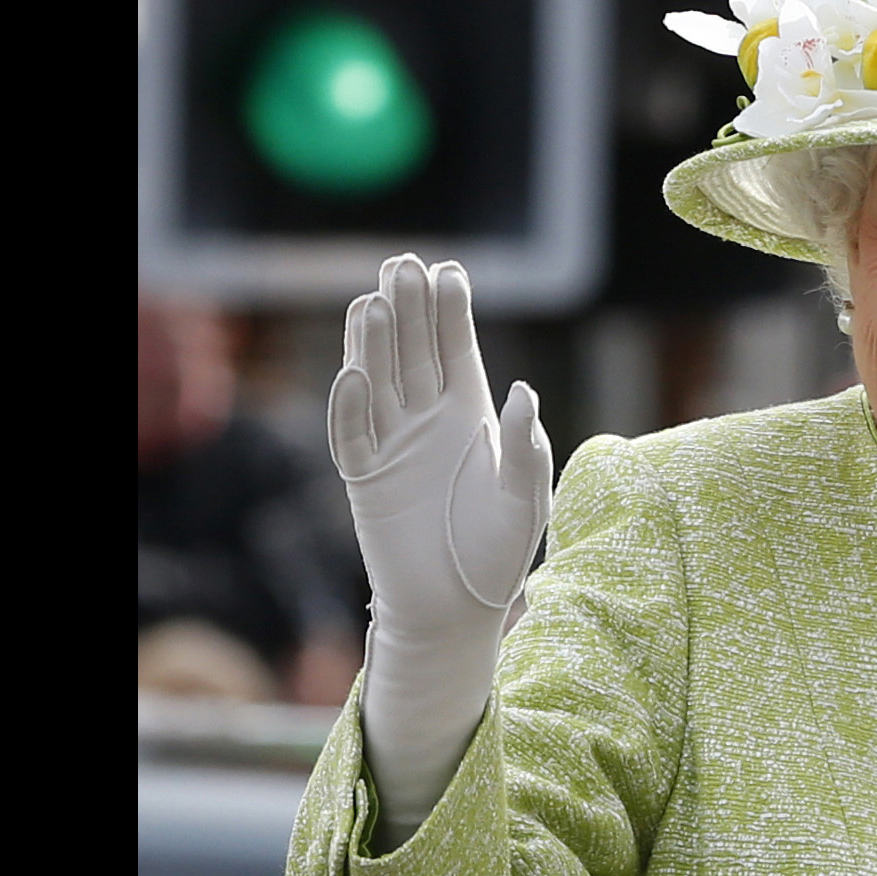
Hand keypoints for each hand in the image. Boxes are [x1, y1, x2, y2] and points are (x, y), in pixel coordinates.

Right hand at [329, 255, 553, 645]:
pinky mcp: (364, 478)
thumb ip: (526, 447)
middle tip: (403, 265)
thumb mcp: (526, 499)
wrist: (455, 610)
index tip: (449, 271)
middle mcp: (427, 420)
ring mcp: (392, 445)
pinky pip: (352, 435)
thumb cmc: (498, 553)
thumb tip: (525, 391)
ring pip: (377, 382)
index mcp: (470, 415)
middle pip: (413, 353)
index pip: (456, 350)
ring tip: (376, 301)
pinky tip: (353, 371)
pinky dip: (350, 405)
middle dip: (410, 310)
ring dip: (375, 344)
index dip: (451, 312)